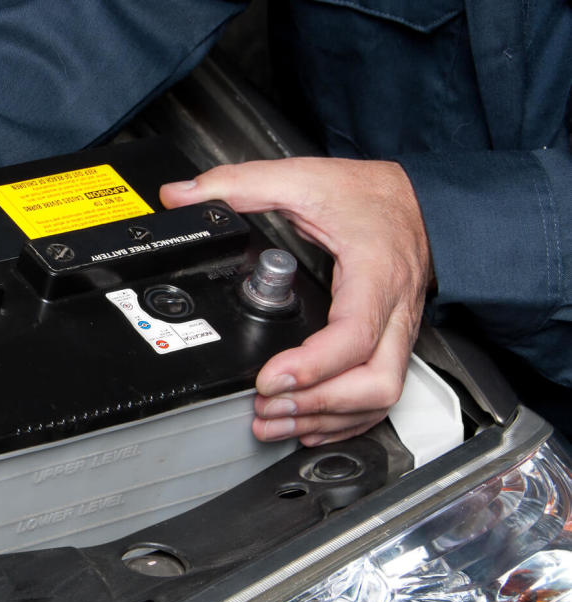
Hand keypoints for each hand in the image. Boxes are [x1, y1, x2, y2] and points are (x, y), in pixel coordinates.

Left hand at [159, 158, 431, 446]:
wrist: (420, 199)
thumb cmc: (371, 195)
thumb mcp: (302, 178)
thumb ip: (240, 184)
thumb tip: (181, 196)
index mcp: (374, 274)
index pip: (354, 336)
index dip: (312, 366)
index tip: (268, 378)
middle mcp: (394, 311)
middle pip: (375, 383)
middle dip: (318, 405)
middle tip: (266, 406)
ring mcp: (398, 332)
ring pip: (380, 396)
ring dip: (326, 418)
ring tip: (274, 420)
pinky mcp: (393, 343)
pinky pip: (380, 394)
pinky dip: (345, 417)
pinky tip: (309, 422)